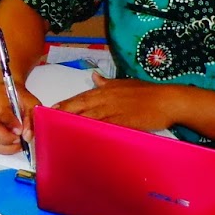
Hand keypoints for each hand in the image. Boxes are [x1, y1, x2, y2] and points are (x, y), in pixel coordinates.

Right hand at [0, 81, 42, 154]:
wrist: (3, 91)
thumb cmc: (16, 95)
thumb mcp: (30, 102)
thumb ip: (31, 118)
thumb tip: (27, 136)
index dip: (10, 124)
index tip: (21, 130)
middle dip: (8, 139)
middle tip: (20, 140)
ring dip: (5, 146)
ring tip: (17, 143)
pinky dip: (2, 147)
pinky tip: (11, 144)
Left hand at [58, 75, 179, 132]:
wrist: (167, 100)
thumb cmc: (147, 92)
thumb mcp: (124, 83)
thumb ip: (107, 82)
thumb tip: (94, 76)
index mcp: (106, 90)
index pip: (81, 97)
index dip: (66, 104)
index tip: (52, 109)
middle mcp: (106, 100)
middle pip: (81, 107)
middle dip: (64, 114)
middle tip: (48, 121)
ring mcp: (114, 111)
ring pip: (89, 118)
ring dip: (74, 124)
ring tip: (58, 130)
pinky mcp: (123, 123)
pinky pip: (104, 128)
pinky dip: (93, 132)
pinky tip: (83, 137)